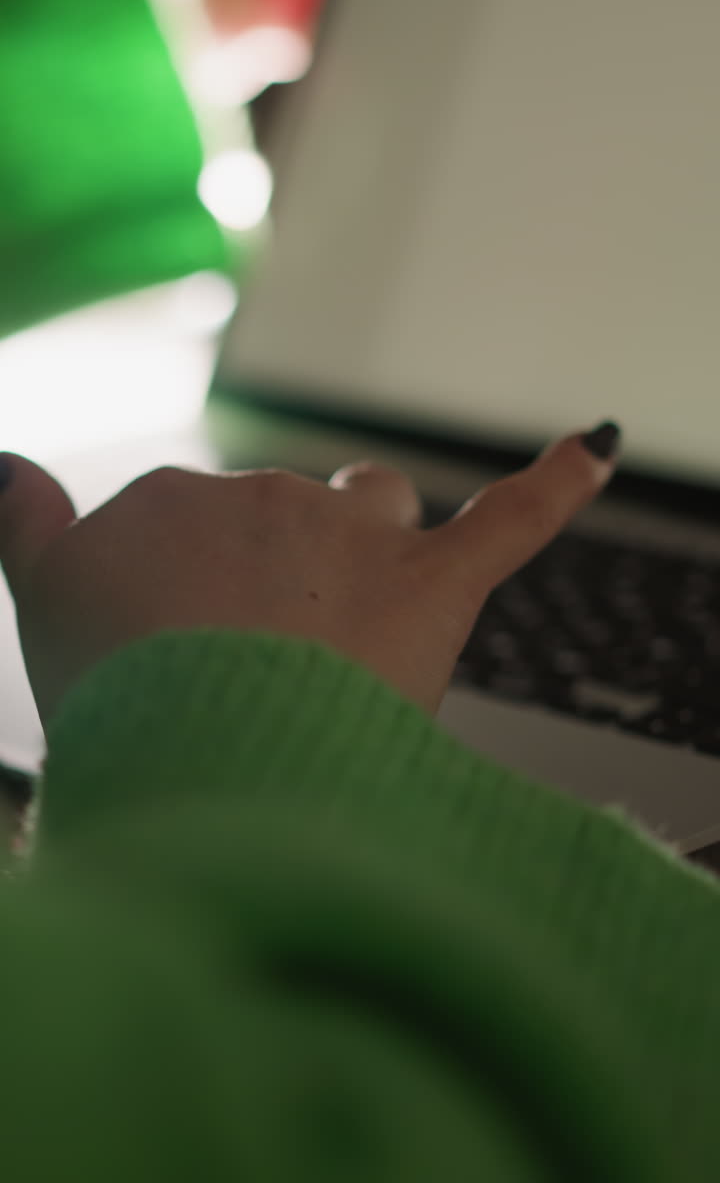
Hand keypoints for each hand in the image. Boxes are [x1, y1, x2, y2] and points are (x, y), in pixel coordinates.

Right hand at [0, 429, 618, 729]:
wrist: (204, 761)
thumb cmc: (122, 702)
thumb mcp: (42, 605)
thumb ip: (24, 521)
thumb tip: (6, 465)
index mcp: (172, 503)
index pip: (195, 524)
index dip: (195, 592)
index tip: (184, 651)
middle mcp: (260, 498)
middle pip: (283, 520)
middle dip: (275, 582)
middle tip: (253, 680)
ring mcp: (350, 538)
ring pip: (370, 504)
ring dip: (365, 537)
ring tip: (349, 611)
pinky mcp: (433, 585)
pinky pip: (509, 520)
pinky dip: (554, 484)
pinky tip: (590, 447)